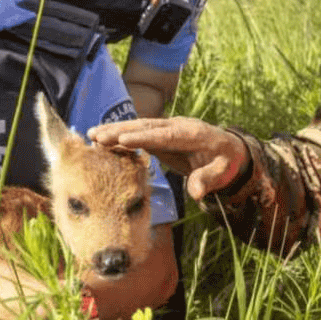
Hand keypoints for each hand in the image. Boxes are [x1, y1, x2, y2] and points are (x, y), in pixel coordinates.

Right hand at [88, 117, 248, 199]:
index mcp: (193, 134)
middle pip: (146, 127)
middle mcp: (177, 126)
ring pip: (139, 127)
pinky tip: (102, 141)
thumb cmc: (226, 162)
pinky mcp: (160, 135)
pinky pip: (138, 134)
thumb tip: (196, 193)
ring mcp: (167, 129)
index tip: (123, 140)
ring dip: (115, 130)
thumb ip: (208, 180)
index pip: (165, 135)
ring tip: (92, 134)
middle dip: (121, 131)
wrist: (228, 150)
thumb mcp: (223, 172)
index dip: (144, 138)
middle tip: (98, 136)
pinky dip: (120, 136)